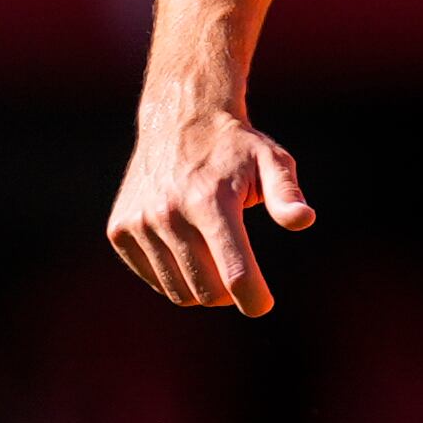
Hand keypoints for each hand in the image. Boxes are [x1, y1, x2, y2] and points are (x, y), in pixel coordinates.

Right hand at [107, 98, 313, 315]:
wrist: (178, 118)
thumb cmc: (234, 146)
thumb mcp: (271, 160)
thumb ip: (286, 194)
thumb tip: (303, 220)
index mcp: (210, 201)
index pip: (235, 275)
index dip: (254, 300)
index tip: (263, 304)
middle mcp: (169, 213)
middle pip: (207, 292)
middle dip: (230, 293)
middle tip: (240, 273)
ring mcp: (139, 223)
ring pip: (179, 292)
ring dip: (202, 287)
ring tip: (215, 255)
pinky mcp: (120, 231)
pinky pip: (155, 279)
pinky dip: (175, 276)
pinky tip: (186, 247)